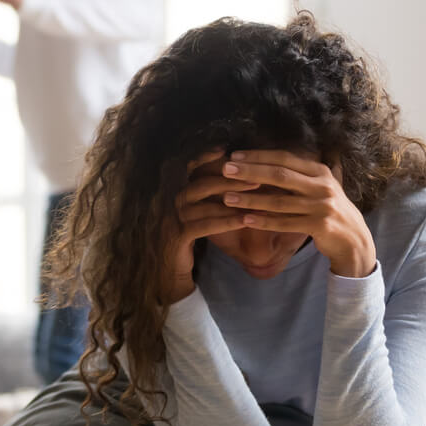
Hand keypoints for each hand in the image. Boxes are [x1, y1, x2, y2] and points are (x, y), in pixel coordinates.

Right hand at [161, 150, 259, 303]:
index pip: (190, 169)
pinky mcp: (176, 238)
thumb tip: (233, 177)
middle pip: (201, 183)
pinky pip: (204, 226)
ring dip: (233, 199)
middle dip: (231, 178)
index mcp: (175, 193)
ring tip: (257, 195)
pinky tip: (245, 220)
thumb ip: (207, 197)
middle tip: (256, 176)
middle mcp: (170, 202)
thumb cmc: (187, 242)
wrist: (168, 276)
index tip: (226, 149)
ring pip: (204, 204)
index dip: (205, 158)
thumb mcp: (196, 216)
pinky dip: (226, 221)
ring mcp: (171, 220)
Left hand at [220, 150, 376, 277]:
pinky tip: (245, 219)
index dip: (259, 156)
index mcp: (320, 170)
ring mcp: (322, 206)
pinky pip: (285, 223)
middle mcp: (322, 185)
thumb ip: (301, 172)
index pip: (285, 158)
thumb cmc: (329, 208)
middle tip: (226, 170)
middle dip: (250, 172)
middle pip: (280, 176)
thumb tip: (270, 156)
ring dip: (251, 199)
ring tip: (227, 197)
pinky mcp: (319, 226)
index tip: (235, 155)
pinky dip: (264, 222)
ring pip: (279, 202)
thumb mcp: (322, 185)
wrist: (353, 238)